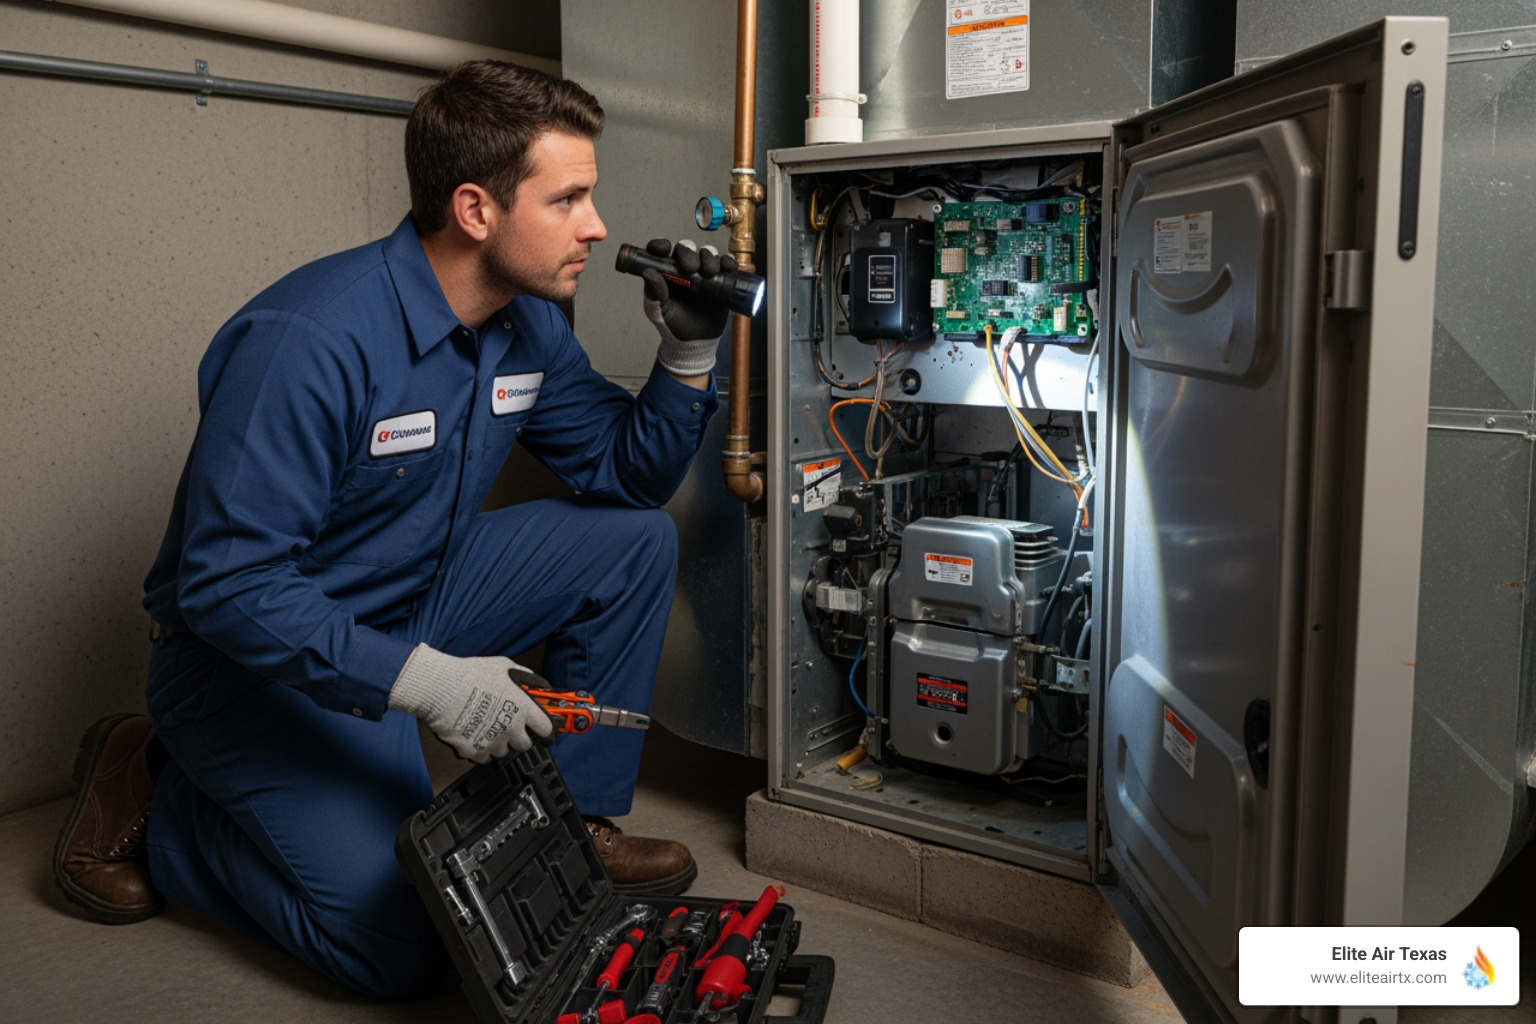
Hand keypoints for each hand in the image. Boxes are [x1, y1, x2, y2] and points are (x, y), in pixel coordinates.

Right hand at [388, 645, 555, 761]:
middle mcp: (511, 728)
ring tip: (486, 726)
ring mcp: (492, 742)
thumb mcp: (505, 667)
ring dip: (498, 743)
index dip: (545, 730)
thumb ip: (524, 678)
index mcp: (522, 708)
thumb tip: (537, 684)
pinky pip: (484, 758)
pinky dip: (481, 750)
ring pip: (503, 752)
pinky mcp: (474, 751)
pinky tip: (474, 735)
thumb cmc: (471, 675)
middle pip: (524, 745)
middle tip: (507, 727)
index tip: (542, 731)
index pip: (546, 729)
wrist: (440, 687)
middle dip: (518, 737)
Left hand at [641, 238, 735, 376]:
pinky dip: (728, 262)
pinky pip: (726, 264)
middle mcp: (683, 268)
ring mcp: (703, 272)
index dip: (660, 245)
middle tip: (691, 268)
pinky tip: (727, 268)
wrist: (694, 342)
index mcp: (664, 272)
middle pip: (686, 248)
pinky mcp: (720, 280)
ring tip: (710, 273)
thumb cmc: (672, 325)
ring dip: (709, 257)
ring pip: (707, 253)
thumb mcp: (658, 311)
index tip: (664, 248)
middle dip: (689, 254)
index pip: (660, 251)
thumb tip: (648, 273)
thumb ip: (653, 292)